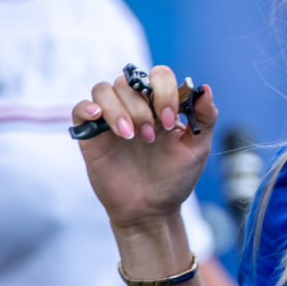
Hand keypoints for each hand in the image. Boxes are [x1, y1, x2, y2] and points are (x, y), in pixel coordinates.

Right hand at [71, 62, 217, 229]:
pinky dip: (87, 108)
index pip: (158, 76)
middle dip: (142, 107)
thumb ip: (205, 118)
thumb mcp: (197, 148)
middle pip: (129, 81)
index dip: (164, 92)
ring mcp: (111, 119)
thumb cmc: (174, 178)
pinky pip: (80, 108)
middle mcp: (135, 106)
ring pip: (104, 90)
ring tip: (130, 137)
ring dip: (119, 109)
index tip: (168, 122)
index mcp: (160, 105)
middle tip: (150, 137)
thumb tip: (205, 89)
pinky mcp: (90, 134)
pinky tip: (98, 119)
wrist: (151, 209)